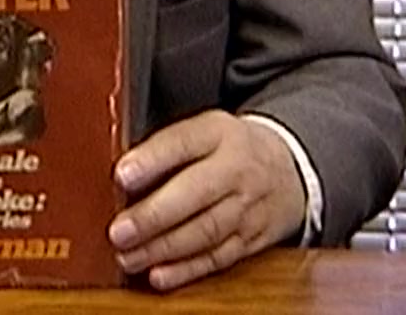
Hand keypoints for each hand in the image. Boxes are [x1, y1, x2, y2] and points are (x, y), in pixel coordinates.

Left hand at [107, 110, 305, 290]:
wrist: (286, 166)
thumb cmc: (228, 148)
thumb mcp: (201, 132)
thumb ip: (163, 150)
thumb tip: (119, 179)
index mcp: (217, 133)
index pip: (183, 142)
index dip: (152, 160)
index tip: (122, 175)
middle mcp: (236, 169)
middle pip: (196, 193)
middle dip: (154, 215)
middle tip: (119, 230)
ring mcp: (248, 206)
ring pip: (206, 230)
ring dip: (163, 248)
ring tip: (129, 255)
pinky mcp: (252, 239)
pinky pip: (218, 257)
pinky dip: (187, 269)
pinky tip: (159, 274)